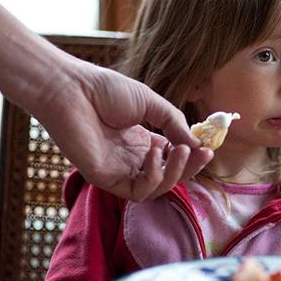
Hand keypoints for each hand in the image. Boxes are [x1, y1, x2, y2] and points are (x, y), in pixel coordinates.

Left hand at [31, 60, 212, 200]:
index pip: (172, 158)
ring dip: (175, 173)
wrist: (72, 89)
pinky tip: (154, 154)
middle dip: (190, 167)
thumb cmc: (104, 90)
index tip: (208, 147)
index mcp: (141, 141)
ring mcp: (119, 171)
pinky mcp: (105, 180)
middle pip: (169, 176)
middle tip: (204, 154)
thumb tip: (198, 143)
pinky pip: (138, 191)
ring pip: (157, 188)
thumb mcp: (150, 102)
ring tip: (181, 151)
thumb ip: (173, 123)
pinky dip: (153, 176)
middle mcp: (132, 159)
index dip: (191, 155)